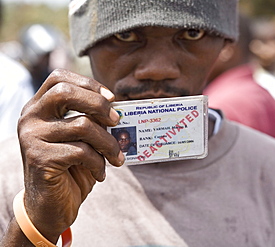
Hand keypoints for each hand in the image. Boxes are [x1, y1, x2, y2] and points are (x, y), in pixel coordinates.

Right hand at [17, 69, 123, 242]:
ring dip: (108, 144)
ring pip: (83, 125)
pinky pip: (81, 151)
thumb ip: (92, 120)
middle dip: (99, 105)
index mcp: (39, 107)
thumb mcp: (82, 139)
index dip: (88, 83)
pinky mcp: (39, 158)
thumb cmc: (71, 168)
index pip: (59, 78)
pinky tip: (100, 174)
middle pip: (66, 93)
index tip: (111, 98)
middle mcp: (30, 117)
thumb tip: (118, 109)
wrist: (50, 206)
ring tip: (116, 158)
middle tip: (117, 121)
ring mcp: (31, 136)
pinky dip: (98, 163)